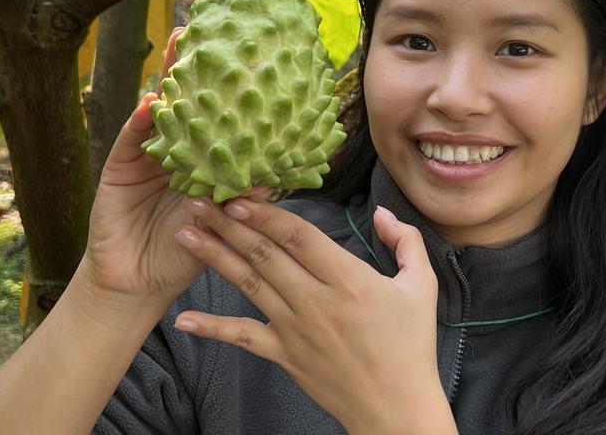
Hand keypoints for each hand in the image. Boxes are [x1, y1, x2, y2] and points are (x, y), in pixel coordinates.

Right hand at [79, 27, 268, 311]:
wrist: (140, 284)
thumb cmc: (187, 249)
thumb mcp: (227, 217)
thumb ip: (249, 188)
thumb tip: (287, 159)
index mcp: (204, 153)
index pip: (218, 109)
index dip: (229, 80)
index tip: (245, 47)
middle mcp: (176, 145)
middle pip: (187, 98)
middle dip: (196, 63)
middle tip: (205, 26)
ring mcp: (146, 153)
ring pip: (159, 108)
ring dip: (168, 78)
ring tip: (179, 46)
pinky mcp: (120, 167)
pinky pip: (131, 138)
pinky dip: (141, 119)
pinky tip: (151, 101)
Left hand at [169, 198, 448, 432]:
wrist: (395, 409)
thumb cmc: (411, 345)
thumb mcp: (422, 285)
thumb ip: (405, 241)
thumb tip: (381, 213)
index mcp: (349, 279)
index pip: (300, 237)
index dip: (268, 215)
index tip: (241, 196)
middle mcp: (315, 301)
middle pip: (265, 254)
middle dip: (230, 224)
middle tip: (200, 200)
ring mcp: (294, 330)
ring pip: (249, 284)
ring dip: (215, 256)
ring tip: (187, 233)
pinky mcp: (284, 355)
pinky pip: (243, 337)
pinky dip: (212, 327)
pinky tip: (183, 318)